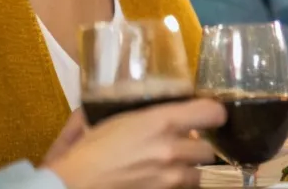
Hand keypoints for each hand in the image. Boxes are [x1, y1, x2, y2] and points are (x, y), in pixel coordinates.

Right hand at [46, 98, 224, 188]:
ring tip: (173, 167)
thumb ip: (148, 113)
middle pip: (209, 149)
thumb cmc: (89, 150)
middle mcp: (172, 149)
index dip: (214, 114)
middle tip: (185, 146)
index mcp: (161, 122)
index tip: (210, 116)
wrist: (73, 185)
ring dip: (190, 170)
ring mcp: (170, 177)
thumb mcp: (118, 120)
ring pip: (200, 174)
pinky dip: (178, 185)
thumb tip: (165, 107)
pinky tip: (163, 179)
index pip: (212, 113)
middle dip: (199, 148)